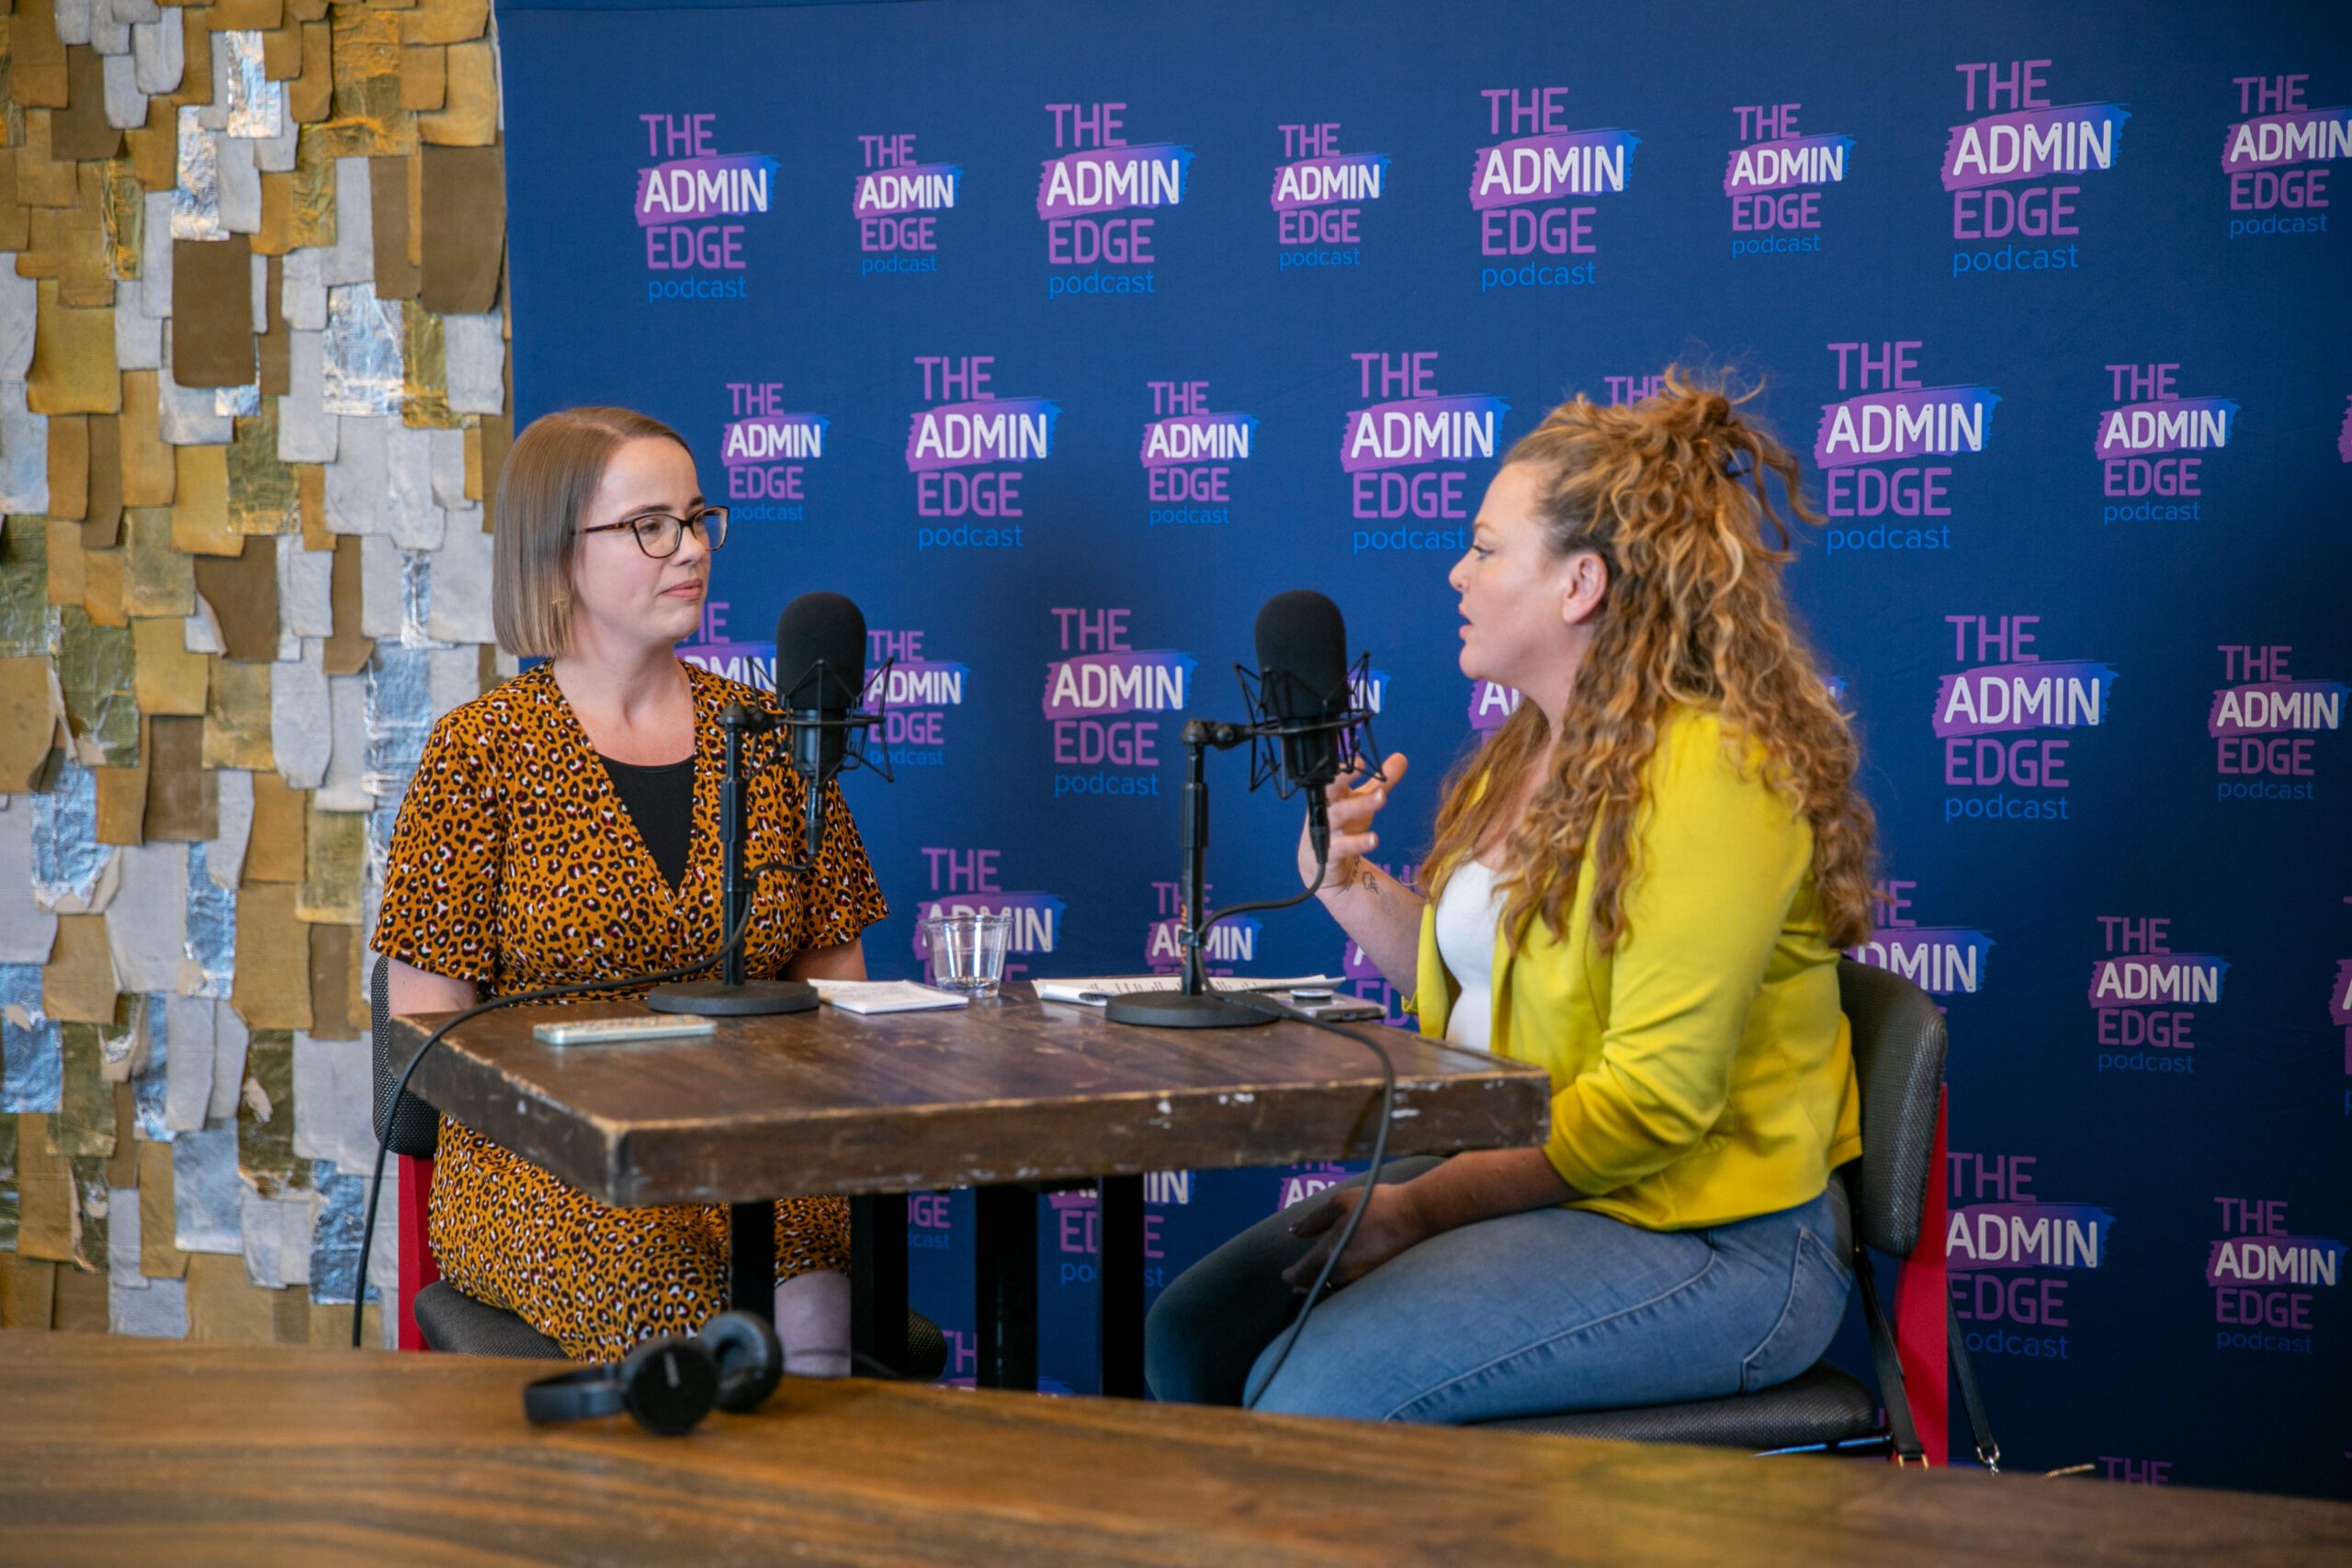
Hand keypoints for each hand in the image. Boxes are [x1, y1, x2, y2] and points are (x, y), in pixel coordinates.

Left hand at [1280, 1181, 1429, 1292]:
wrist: (1415, 1216)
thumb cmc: (1376, 1205)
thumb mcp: (1339, 1204)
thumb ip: (1313, 1221)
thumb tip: (1293, 1231)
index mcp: (1329, 1254)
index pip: (1302, 1273)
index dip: (1291, 1276)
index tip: (1284, 1276)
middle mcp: (1343, 1273)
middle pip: (1316, 1285)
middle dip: (1303, 1285)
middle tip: (1295, 1286)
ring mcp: (1361, 1279)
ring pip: (1333, 1289)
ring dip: (1321, 1287)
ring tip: (1314, 1285)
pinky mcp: (1376, 1279)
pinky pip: (1350, 1288)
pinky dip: (1339, 1286)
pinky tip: (1340, 1280)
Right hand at [1299, 753, 1408, 893]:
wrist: (1320, 860)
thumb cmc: (1343, 823)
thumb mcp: (1362, 801)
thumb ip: (1380, 782)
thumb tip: (1401, 757)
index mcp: (1332, 792)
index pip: (1334, 774)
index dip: (1344, 765)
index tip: (1359, 757)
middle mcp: (1326, 807)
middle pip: (1330, 788)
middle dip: (1342, 777)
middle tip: (1360, 765)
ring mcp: (1326, 828)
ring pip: (1339, 814)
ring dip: (1359, 804)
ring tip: (1381, 796)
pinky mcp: (1330, 851)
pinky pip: (1343, 845)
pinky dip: (1358, 842)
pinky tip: (1374, 839)